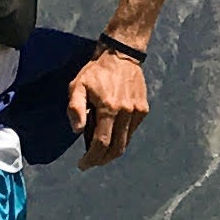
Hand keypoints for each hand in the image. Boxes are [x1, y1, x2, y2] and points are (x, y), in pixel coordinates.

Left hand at [66, 45, 150, 165]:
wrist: (121, 54)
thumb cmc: (96, 71)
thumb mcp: (78, 86)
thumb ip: (76, 108)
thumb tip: (77, 131)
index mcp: (109, 108)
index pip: (101, 143)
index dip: (92, 158)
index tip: (83, 164)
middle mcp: (126, 112)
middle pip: (116, 148)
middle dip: (102, 160)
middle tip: (91, 161)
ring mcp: (137, 111)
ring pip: (126, 141)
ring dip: (112, 150)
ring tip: (98, 150)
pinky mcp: (143, 109)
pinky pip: (132, 131)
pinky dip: (121, 137)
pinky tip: (111, 133)